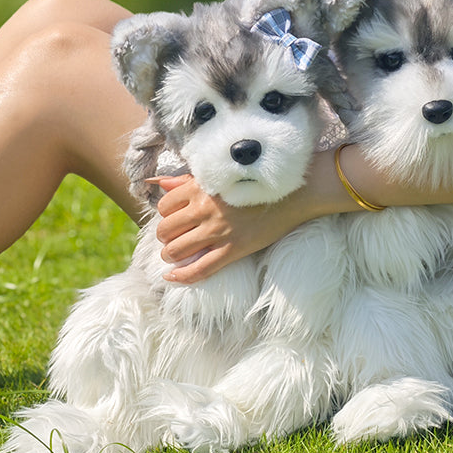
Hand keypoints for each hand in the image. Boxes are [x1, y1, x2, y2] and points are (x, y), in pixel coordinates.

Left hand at [151, 174, 304, 283]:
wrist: (293, 193)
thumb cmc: (256, 181)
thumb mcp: (220, 174)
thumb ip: (188, 180)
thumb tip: (160, 184)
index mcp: (201, 188)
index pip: (165, 206)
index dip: (165, 215)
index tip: (174, 219)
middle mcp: (205, 209)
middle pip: (165, 230)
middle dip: (165, 237)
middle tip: (174, 239)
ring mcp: (218, 231)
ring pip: (176, 251)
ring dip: (170, 255)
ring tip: (176, 254)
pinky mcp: (233, 249)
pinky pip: (199, 269)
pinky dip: (181, 277)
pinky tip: (172, 278)